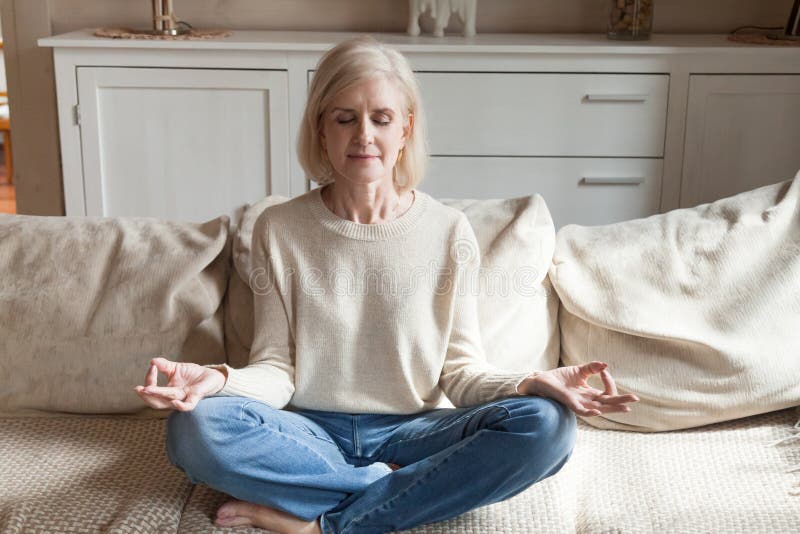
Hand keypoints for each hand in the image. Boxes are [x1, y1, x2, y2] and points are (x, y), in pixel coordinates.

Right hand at [133, 357, 226, 411]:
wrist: (211, 376)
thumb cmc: (192, 374)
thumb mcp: (176, 368)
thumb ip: (164, 366)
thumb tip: (152, 361)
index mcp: (167, 392)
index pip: (153, 390)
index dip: (149, 380)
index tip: (152, 367)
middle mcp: (173, 398)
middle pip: (156, 402)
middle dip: (146, 396)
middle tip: (138, 389)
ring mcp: (184, 399)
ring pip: (168, 401)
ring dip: (157, 395)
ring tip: (147, 389)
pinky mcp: (195, 398)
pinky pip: (188, 406)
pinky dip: (181, 406)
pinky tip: (174, 402)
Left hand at [518, 361, 638, 416]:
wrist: (542, 380)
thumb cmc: (560, 378)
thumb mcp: (579, 371)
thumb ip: (592, 368)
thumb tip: (605, 365)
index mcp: (590, 394)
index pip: (607, 392)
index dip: (609, 382)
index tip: (603, 370)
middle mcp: (587, 401)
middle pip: (608, 403)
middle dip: (621, 401)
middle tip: (635, 399)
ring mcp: (580, 403)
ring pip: (600, 408)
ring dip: (612, 408)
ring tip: (626, 407)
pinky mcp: (570, 404)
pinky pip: (582, 411)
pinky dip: (591, 411)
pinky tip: (599, 410)